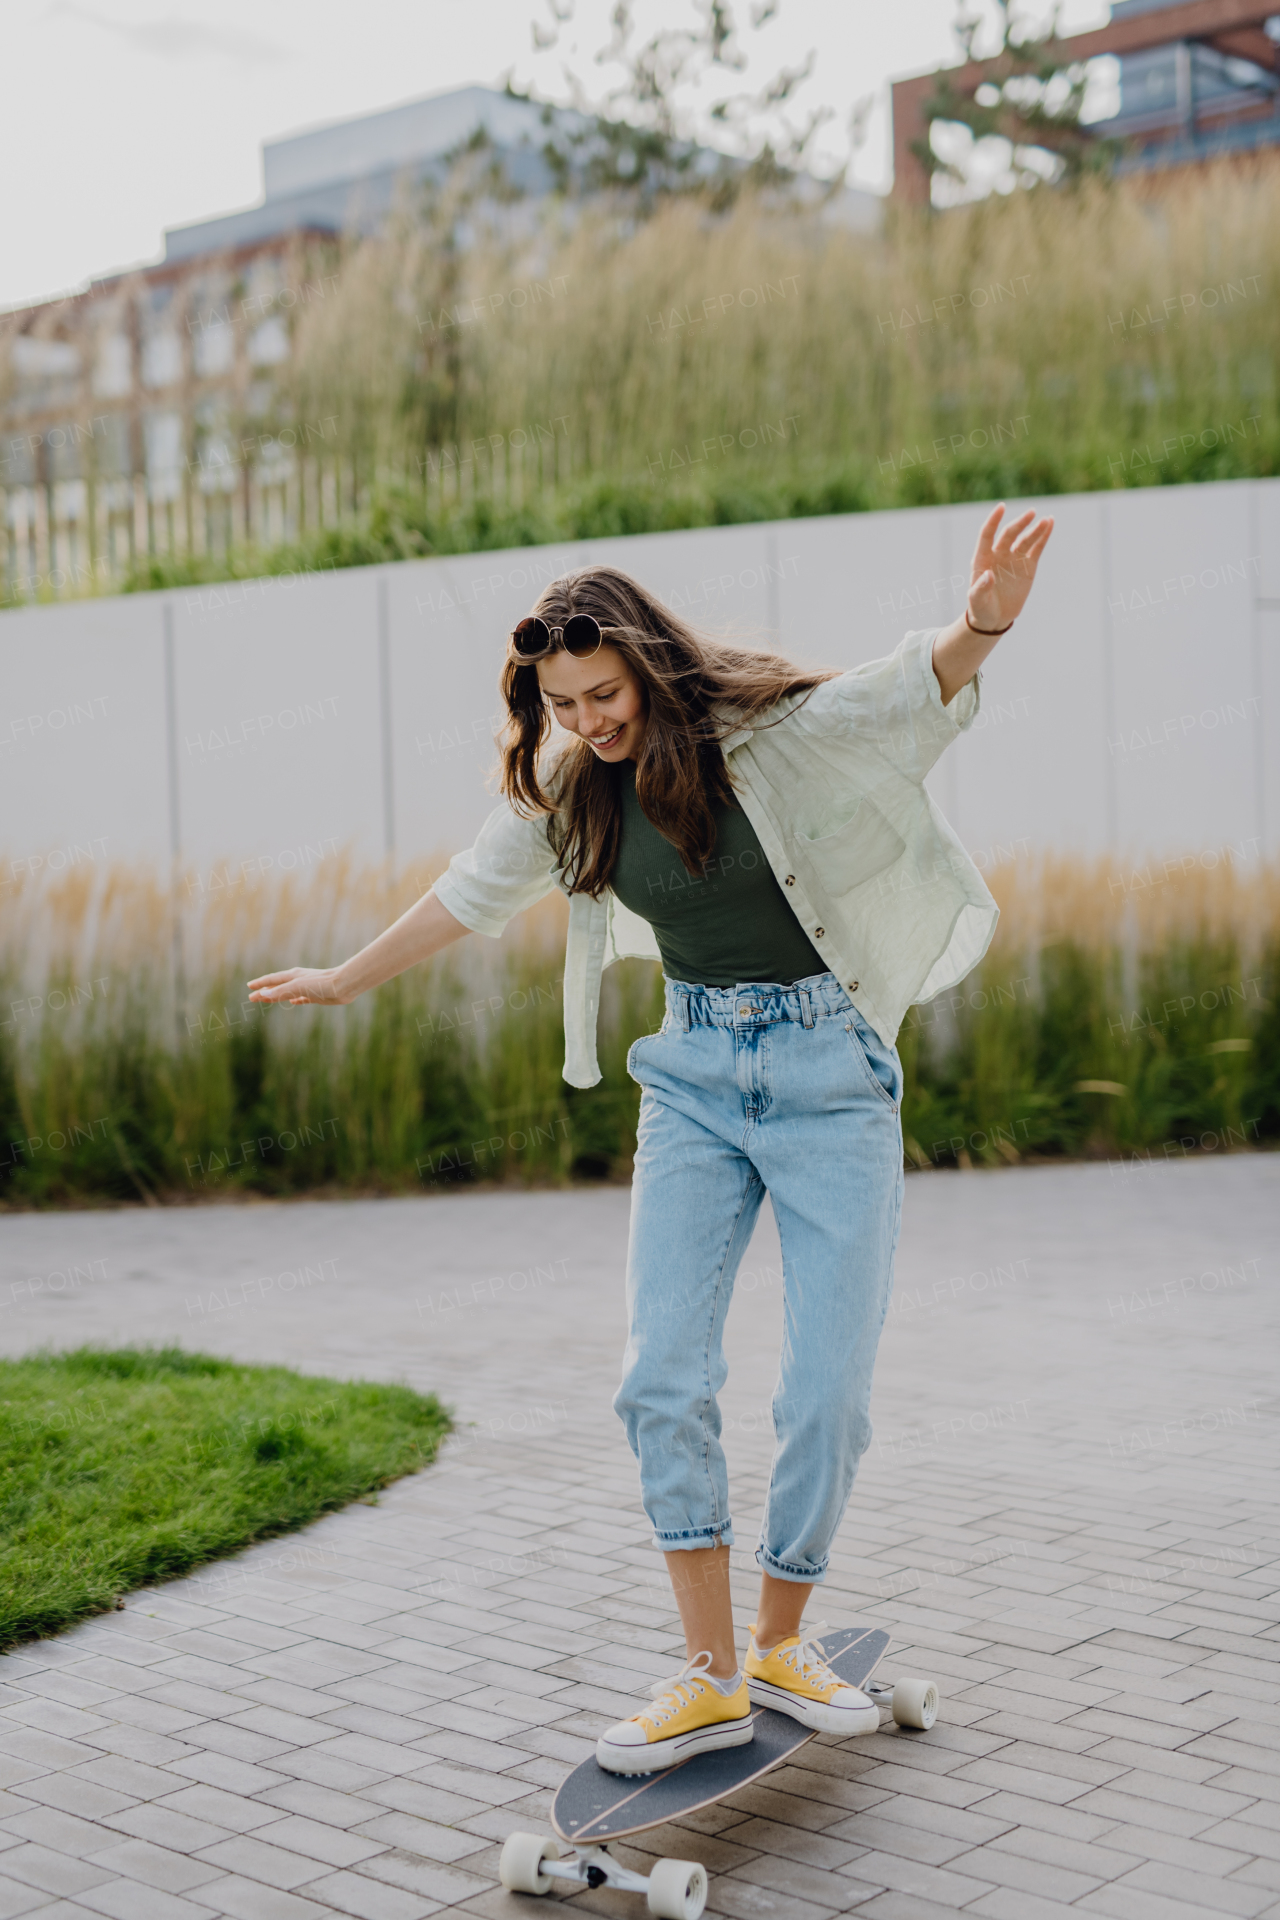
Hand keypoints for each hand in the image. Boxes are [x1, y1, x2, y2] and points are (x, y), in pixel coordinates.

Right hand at [247, 967, 349, 1006]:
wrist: (343, 985)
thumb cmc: (321, 984)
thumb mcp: (297, 987)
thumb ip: (281, 991)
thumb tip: (263, 994)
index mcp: (292, 976)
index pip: (272, 980)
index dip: (260, 984)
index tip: (250, 987)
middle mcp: (298, 980)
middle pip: (277, 986)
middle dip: (265, 991)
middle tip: (252, 997)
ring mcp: (307, 987)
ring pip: (287, 992)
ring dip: (277, 995)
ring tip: (267, 999)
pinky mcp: (316, 995)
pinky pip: (302, 998)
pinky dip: (295, 1000)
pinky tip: (293, 1002)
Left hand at [966, 503, 1053, 631]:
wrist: (994, 618)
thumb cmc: (981, 609)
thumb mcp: (977, 601)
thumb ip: (980, 588)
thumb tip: (987, 575)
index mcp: (982, 559)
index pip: (987, 534)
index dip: (993, 521)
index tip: (1001, 507)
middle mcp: (998, 554)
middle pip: (1009, 534)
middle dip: (1020, 523)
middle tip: (1031, 513)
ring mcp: (1014, 559)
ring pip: (1025, 539)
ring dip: (1035, 529)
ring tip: (1046, 520)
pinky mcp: (1027, 566)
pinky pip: (1036, 548)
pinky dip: (1043, 536)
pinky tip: (1050, 523)